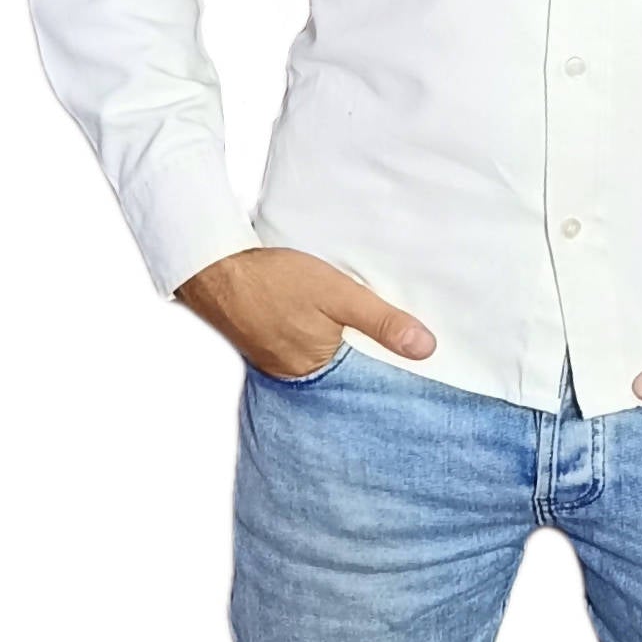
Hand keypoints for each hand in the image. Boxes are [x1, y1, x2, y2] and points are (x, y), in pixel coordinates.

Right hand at [175, 246, 435, 380]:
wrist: (214, 265)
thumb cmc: (273, 279)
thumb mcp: (339, 294)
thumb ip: (382, 322)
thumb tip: (427, 349)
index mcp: (315, 369)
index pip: (366, 377)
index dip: (391, 364)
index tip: (419, 357)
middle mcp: (294, 373)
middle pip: (346, 367)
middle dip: (368, 352)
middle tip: (399, 335)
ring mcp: (277, 358)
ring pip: (325, 353)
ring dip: (342, 339)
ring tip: (367, 321)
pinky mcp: (266, 340)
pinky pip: (303, 342)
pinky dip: (319, 331)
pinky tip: (326, 314)